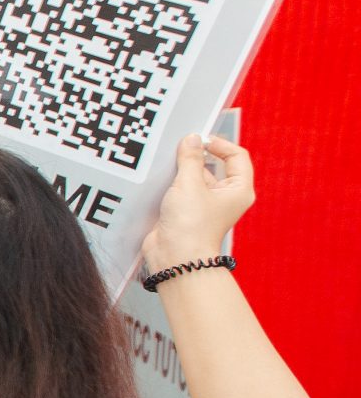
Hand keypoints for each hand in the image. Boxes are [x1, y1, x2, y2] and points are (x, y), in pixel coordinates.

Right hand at [143, 133, 253, 271]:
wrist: (175, 258)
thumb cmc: (191, 226)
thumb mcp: (190, 184)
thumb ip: (190, 158)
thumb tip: (191, 139)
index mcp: (238, 189)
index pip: (237, 156)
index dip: (219, 144)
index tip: (199, 140)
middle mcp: (225, 197)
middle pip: (215, 166)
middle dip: (197, 156)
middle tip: (179, 149)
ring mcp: (206, 205)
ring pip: (196, 178)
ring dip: (182, 170)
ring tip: (167, 165)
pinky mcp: (187, 212)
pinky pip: (182, 190)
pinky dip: (173, 183)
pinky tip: (160, 180)